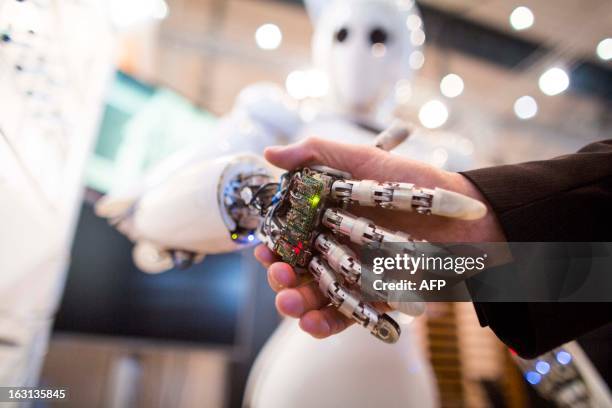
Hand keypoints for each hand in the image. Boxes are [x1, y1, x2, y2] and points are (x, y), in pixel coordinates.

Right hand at [255, 137, 505, 338]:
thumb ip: (317, 154)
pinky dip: (328, 323)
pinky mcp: (375, 299)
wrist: (467, 217)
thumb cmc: (416, 182)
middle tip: (279, 275)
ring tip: (291, 304)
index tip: (264, 248)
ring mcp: (356, 274)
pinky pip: (347, 315)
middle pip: (299, 269)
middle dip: (282, 277)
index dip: (274, 244)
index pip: (291, 237)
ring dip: (297, 303)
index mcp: (329, 218)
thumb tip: (268, 154)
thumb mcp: (365, 160)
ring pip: (316, 295)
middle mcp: (338, 247)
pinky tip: (312, 324)